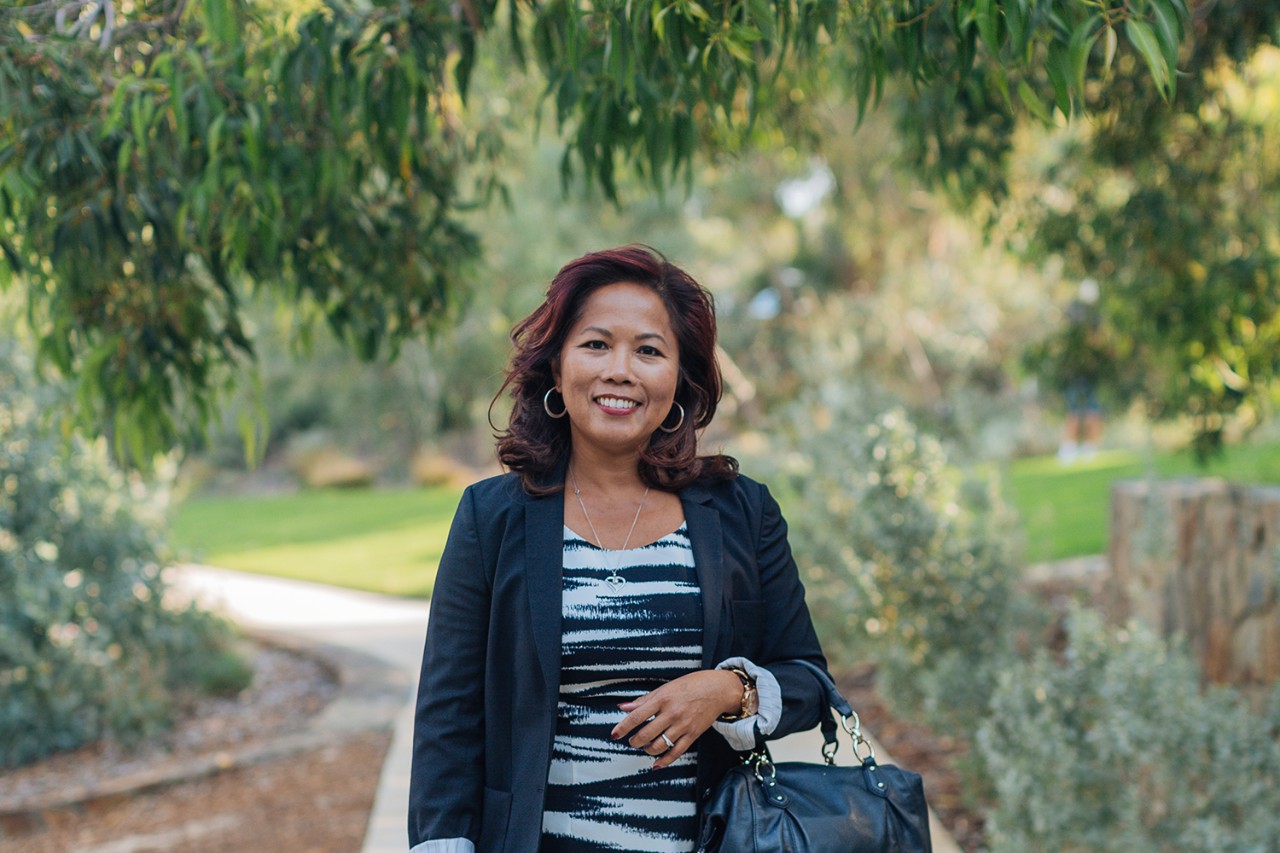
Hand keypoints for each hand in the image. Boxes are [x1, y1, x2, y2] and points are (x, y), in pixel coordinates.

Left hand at [610, 669, 741, 768]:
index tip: (614, 735)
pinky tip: (656, 764)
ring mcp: (683, 725)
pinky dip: (664, 761)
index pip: (637, 716)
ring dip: (647, 750)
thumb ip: (644, 700)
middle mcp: (672, 713)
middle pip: (646, 734)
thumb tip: (623, 707)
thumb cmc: (690, 685)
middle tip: (632, 741)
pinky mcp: (692, 735)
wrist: (717, 689)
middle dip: (635, 741)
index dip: (622, 727)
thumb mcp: (665, 688)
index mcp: (663, 699)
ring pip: (659, 745)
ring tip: (645, 747)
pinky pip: (676, 752)